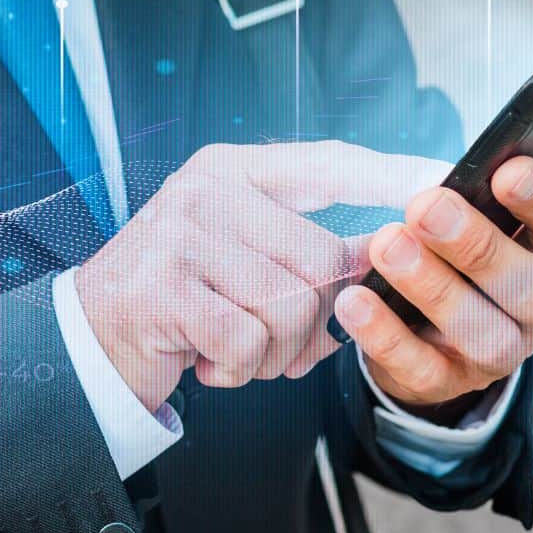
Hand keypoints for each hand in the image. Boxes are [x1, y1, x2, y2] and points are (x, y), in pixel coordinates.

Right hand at [74, 141, 445, 411]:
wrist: (89, 341)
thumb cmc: (180, 300)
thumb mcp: (242, 259)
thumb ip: (309, 254)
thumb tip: (389, 266)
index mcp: (233, 171)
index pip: (330, 163)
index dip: (390, 174)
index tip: (443, 181)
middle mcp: (207, 190)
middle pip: (322, 258)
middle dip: (314, 321)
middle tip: (278, 344)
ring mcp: (181, 235)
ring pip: (291, 305)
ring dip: (276, 352)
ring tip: (238, 351)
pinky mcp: (164, 288)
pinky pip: (249, 340)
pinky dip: (240, 369)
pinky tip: (209, 362)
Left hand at [331, 137, 532, 413]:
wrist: (428, 322)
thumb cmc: (468, 246)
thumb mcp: (500, 206)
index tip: (508, 171)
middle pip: (531, 290)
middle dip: (478, 246)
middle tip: (427, 206)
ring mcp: (497, 354)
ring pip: (482, 334)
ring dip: (432, 288)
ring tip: (386, 245)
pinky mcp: (446, 383)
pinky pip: (421, 370)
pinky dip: (385, 335)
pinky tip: (354, 300)